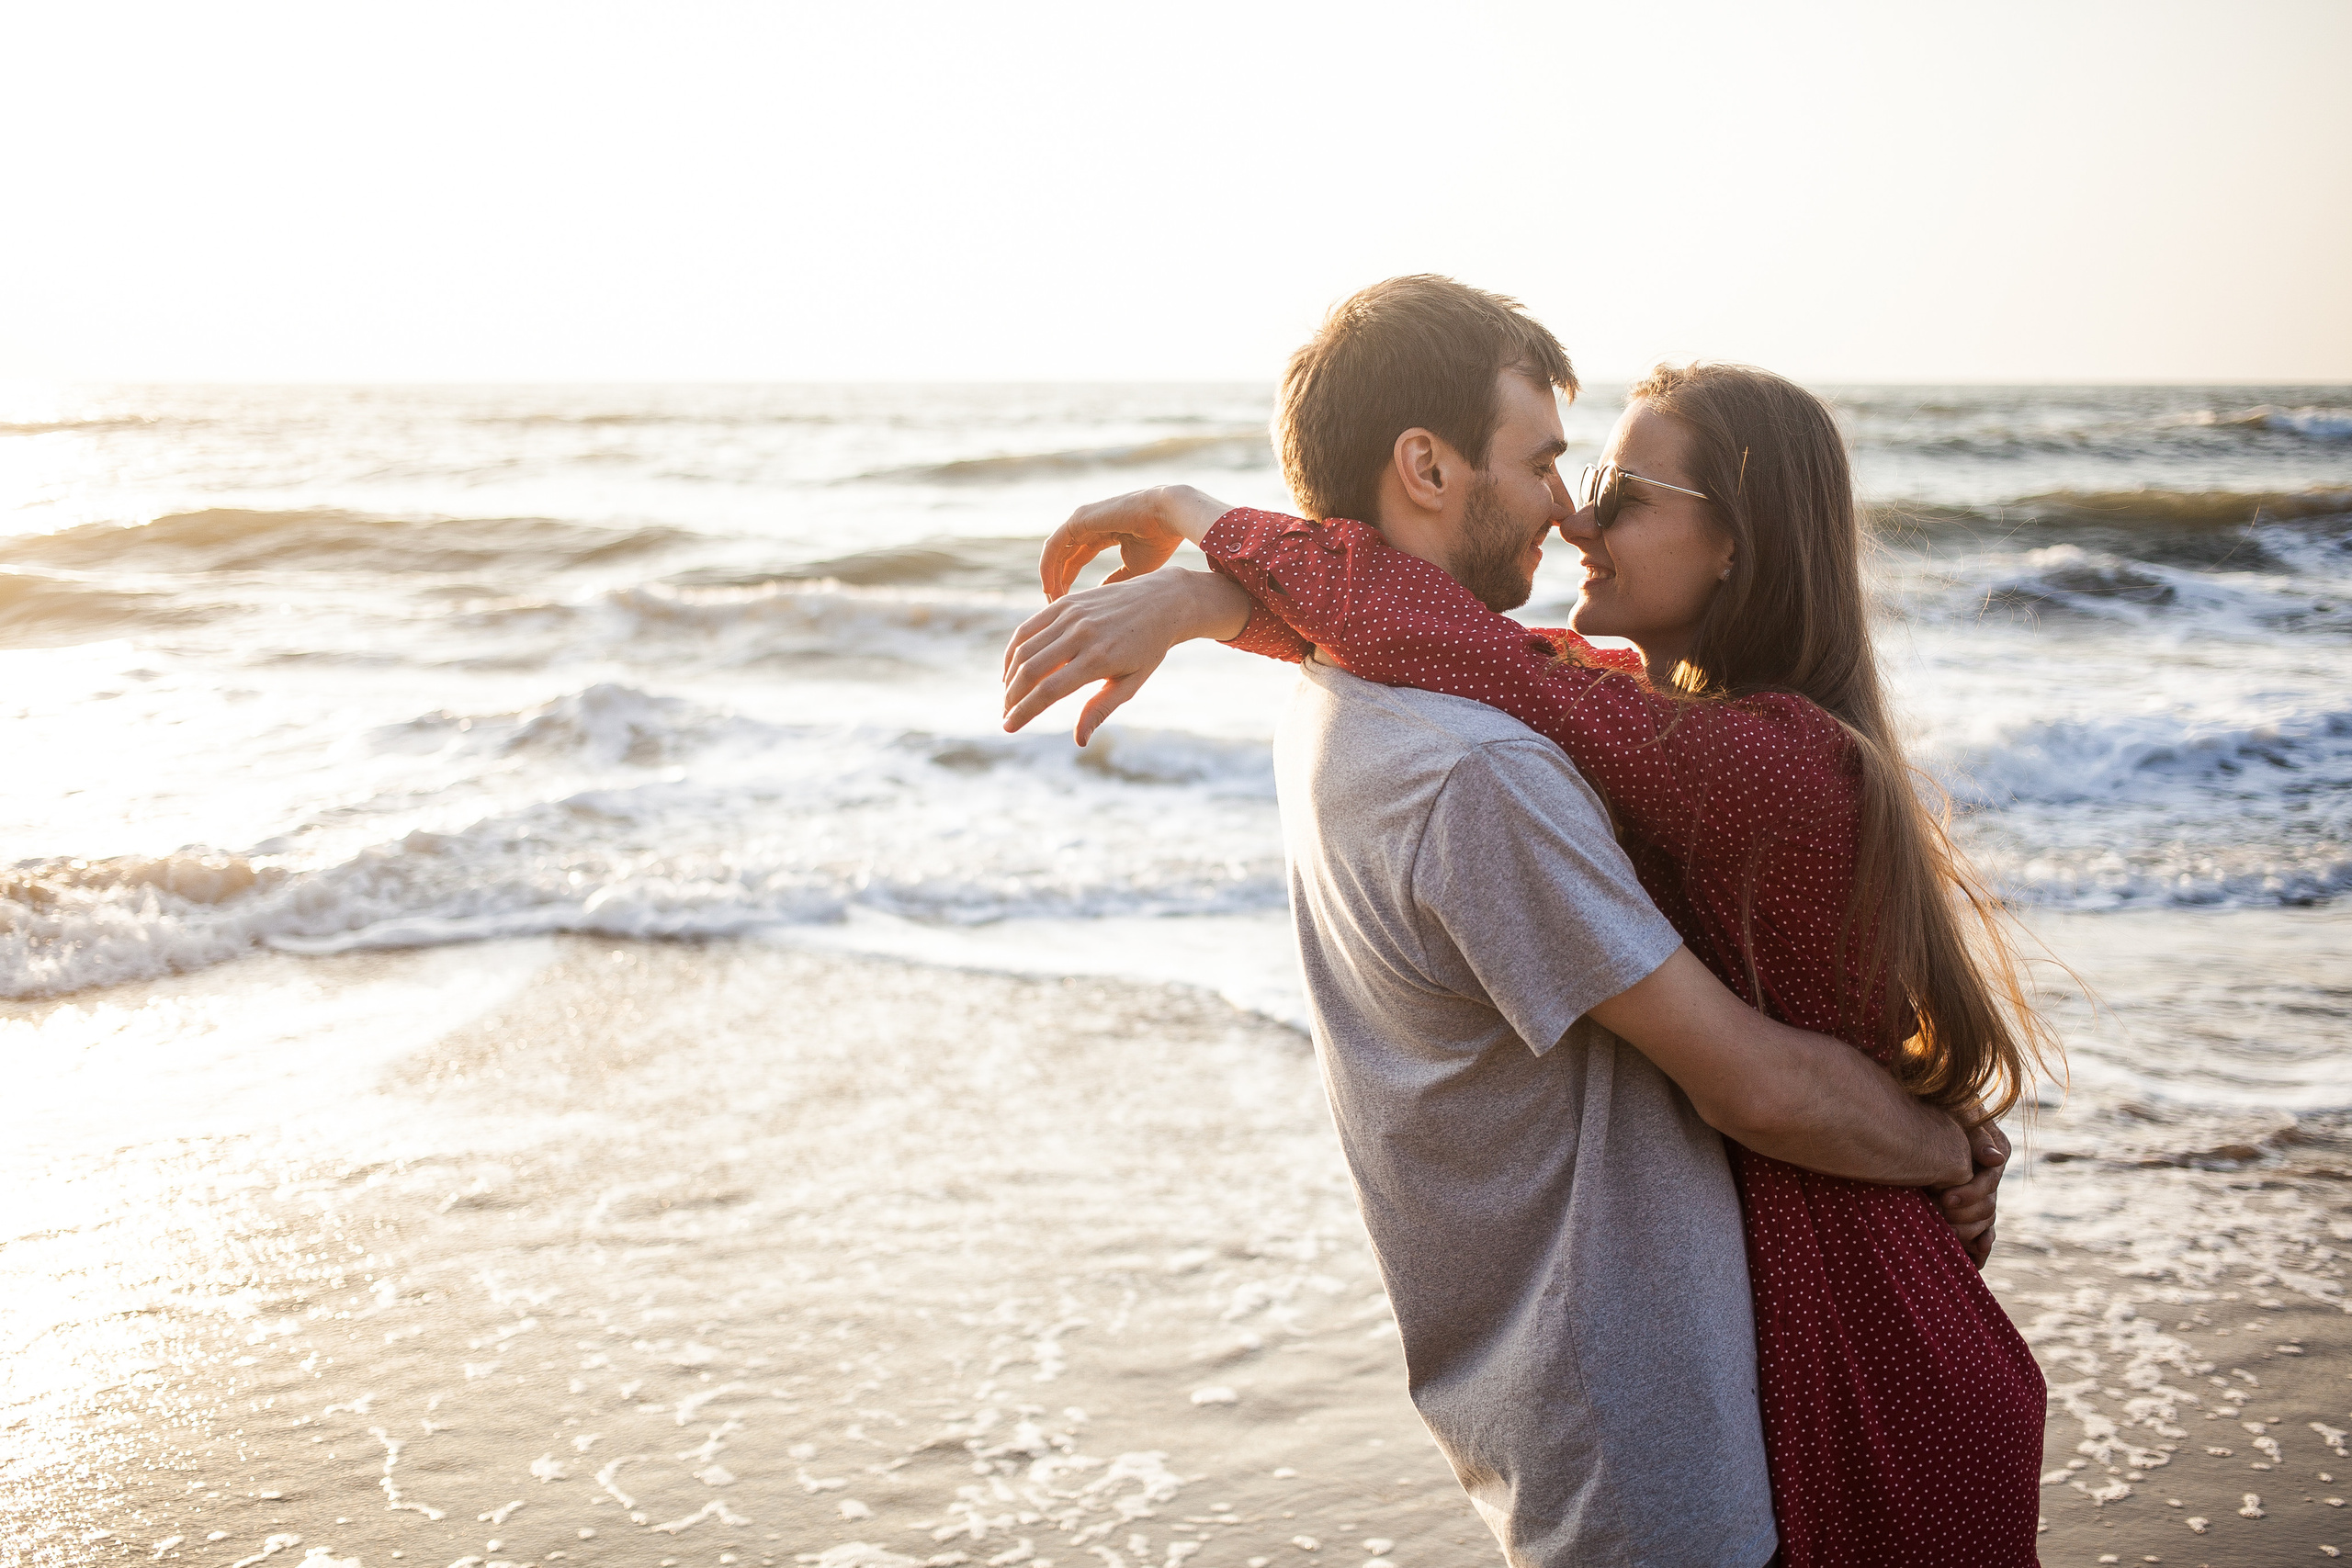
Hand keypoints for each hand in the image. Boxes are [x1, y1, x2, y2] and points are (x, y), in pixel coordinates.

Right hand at [1002, 569, 1253, 743]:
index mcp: (1099, 658)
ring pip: (1024, 649)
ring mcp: (1071, 615)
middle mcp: (1082, 634)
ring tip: (1009, 697)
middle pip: (1030, 670)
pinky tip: (1012, 669)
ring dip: (1009, 676)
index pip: (1049, 690)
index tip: (1009, 727)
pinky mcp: (1065, 602)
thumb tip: (1079, 740)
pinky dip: (1014, 650)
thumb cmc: (1149, 649)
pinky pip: (1028, 628)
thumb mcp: (1132, 683)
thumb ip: (1101, 708)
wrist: (1161, 601)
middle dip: (1012, 698)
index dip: (1024, 711)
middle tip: (1006, 716)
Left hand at [1039, 486, 1231, 598]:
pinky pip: (1054, 547)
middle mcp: (1088, 525)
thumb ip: (1116, 580)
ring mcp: (1081, 520)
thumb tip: (1101, 593)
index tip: (1067, 605)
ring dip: (1051, 578)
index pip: (1077, 559)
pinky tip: (1050, 588)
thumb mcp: (1135, 568)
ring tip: (1051, 602)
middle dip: (1057, 582)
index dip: (1068, 582)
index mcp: (1102, 533)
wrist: (1169, 518)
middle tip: (1054, 607)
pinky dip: (1049, 567)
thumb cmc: (1159, 541)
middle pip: (1064, 557)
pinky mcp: (1078, 520)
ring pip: (1056, 553)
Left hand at [1930, 1107, 2008, 1269]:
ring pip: (1985, 1222)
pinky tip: (1973, 1260)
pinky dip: (1980, 1246)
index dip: (1968, 1193)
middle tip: (1937, 1217)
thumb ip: (1976, 1134)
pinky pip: (1984, 1232)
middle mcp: (1992, 1172)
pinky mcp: (1969, 1203)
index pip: (1989, 1182)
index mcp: (1995, 1149)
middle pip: (1987, 1206)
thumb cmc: (1937, 1103)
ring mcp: (1982, 1189)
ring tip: (1943, 1235)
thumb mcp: (1957, 1110)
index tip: (1943, 1199)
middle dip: (1963, 1214)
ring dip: (1966, 1232)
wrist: (1917, 1106)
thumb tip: (1996, 1159)